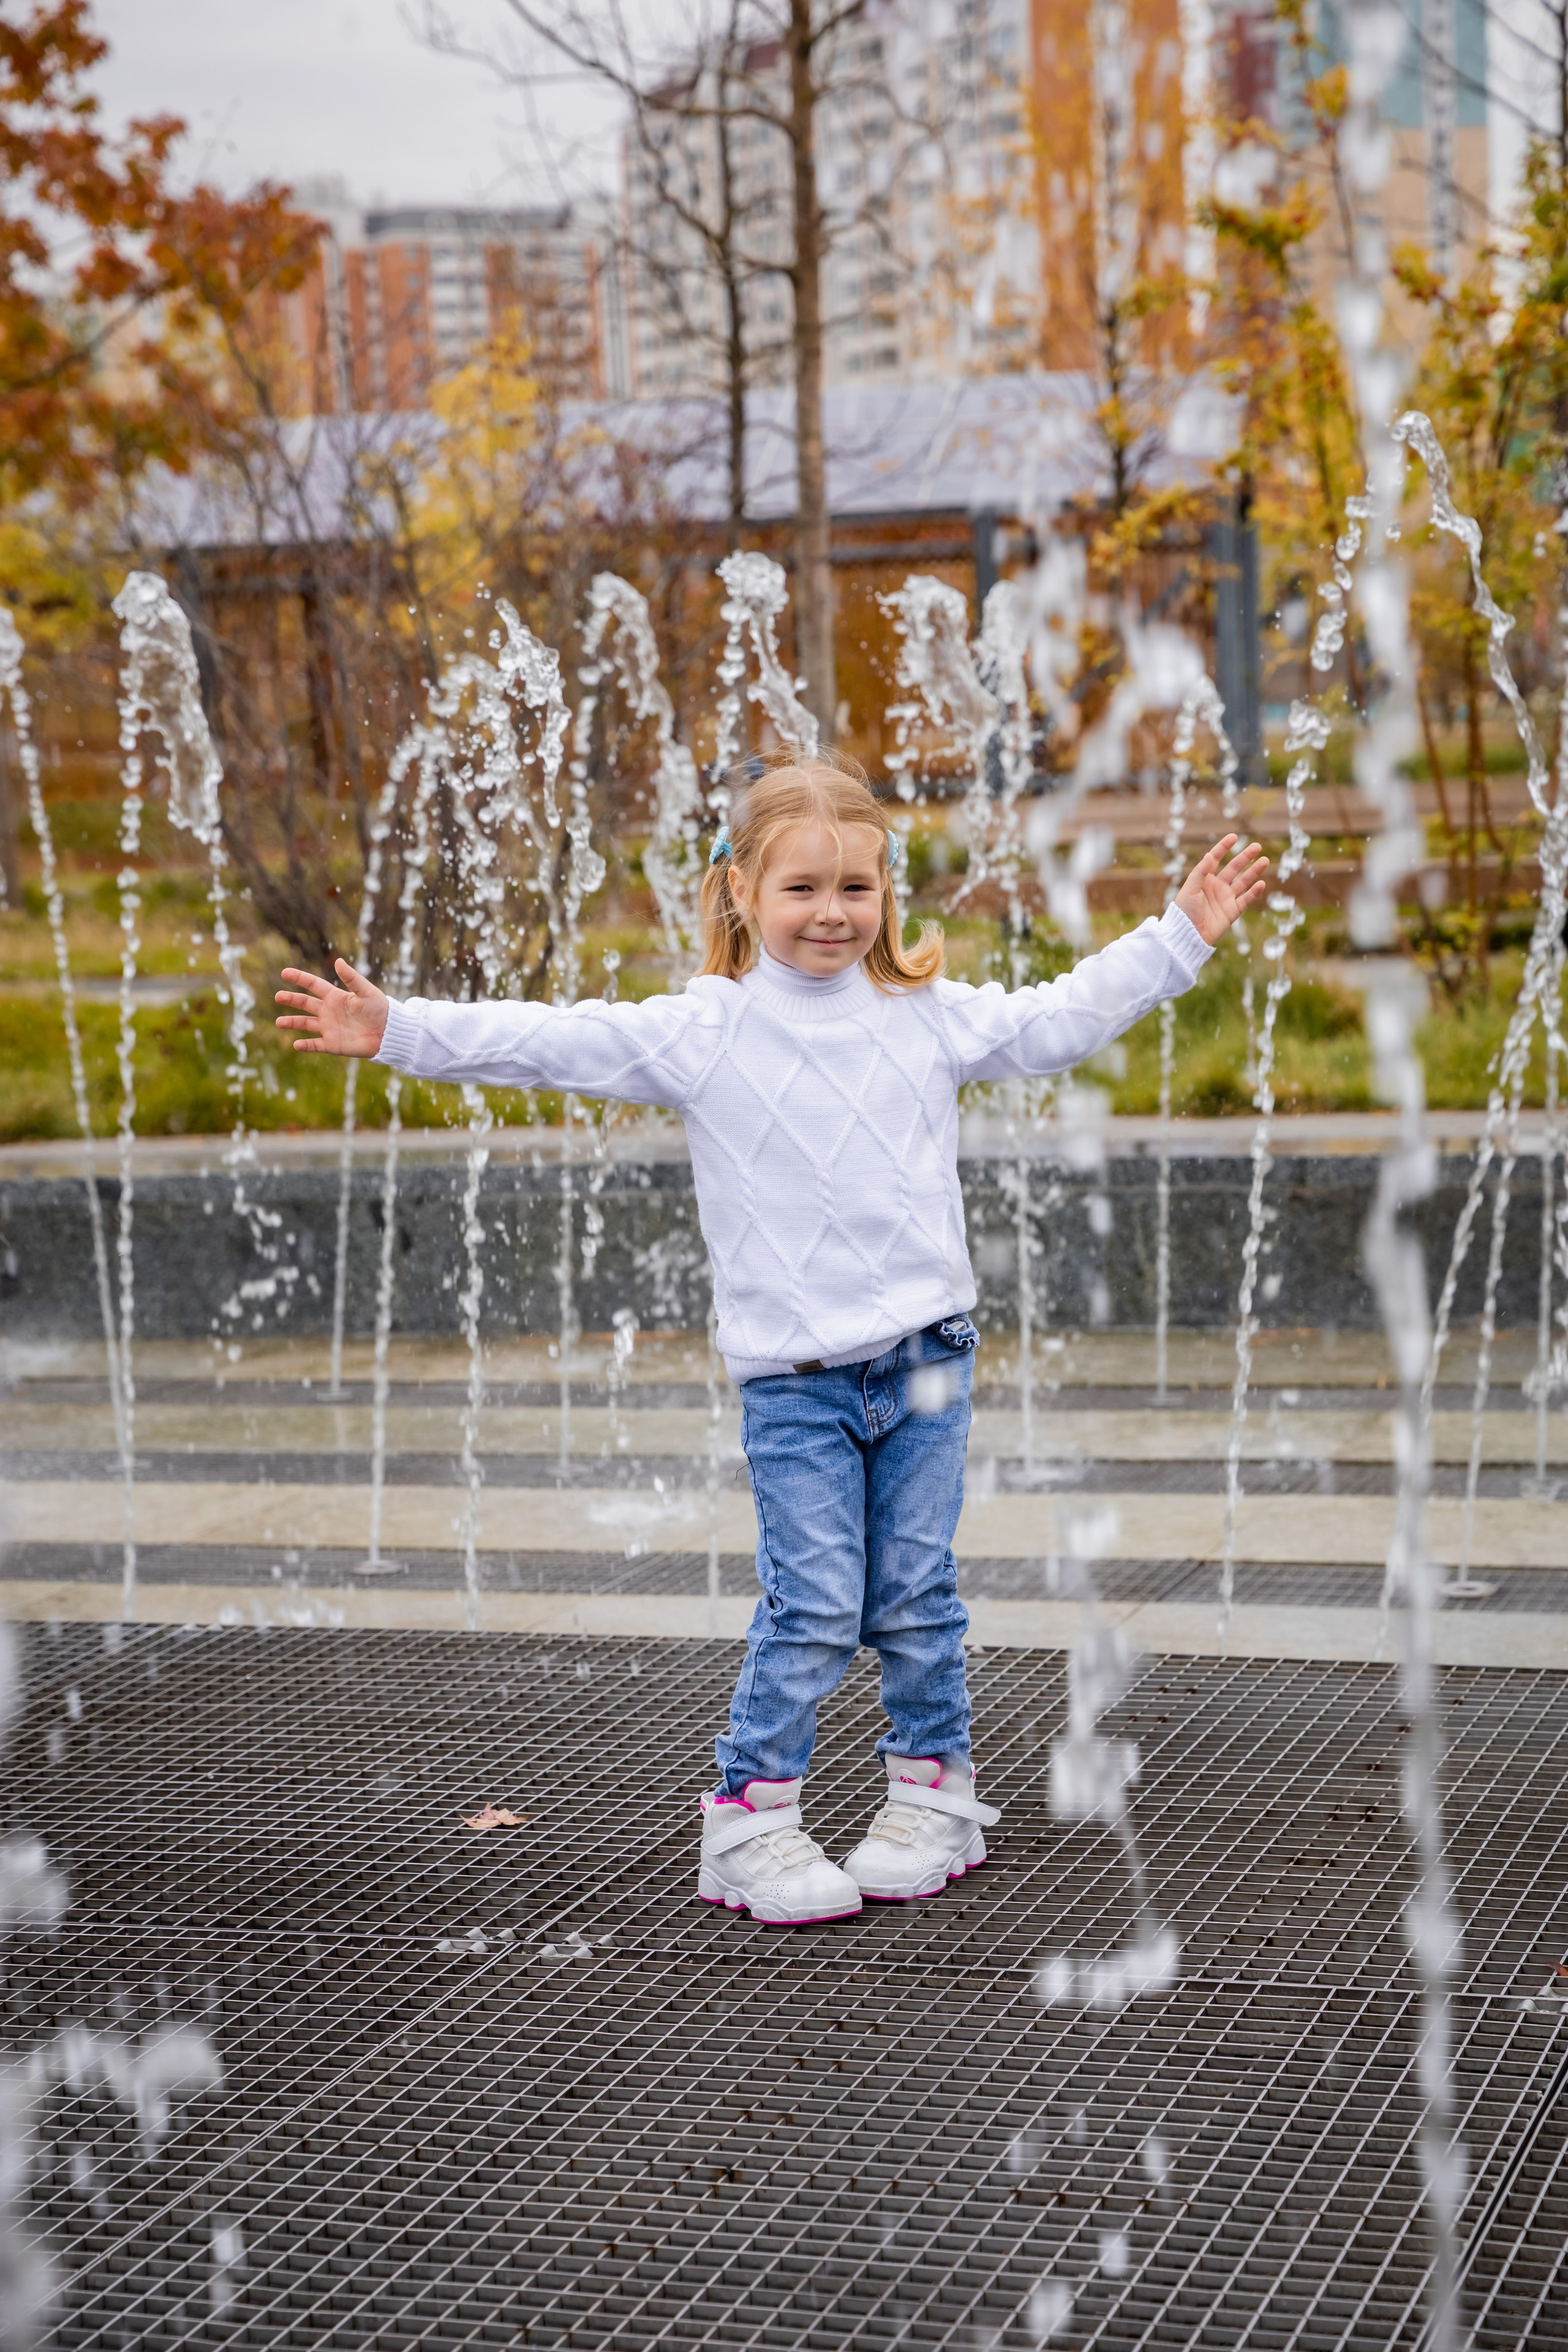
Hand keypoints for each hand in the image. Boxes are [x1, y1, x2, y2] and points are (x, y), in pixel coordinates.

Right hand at [274, 960, 388, 1056]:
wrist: (389, 1033)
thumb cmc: (380, 1009)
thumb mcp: (366, 991)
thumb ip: (352, 978)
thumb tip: (338, 961)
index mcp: (336, 997)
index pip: (313, 985)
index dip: (299, 978)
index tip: (284, 972)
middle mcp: (329, 1011)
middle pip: (305, 1003)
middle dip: (291, 999)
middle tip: (278, 996)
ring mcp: (329, 1028)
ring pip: (306, 1024)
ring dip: (292, 1022)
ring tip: (279, 1022)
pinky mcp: (333, 1044)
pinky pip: (315, 1045)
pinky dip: (306, 1045)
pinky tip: (296, 1044)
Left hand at [1175, 835, 1270, 944]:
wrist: (1188, 934)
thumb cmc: (1185, 910)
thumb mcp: (1190, 888)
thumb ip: (1201, 871)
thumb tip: (1210, 853)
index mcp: (1204, 879)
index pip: (1216, 859)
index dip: (1224, 847)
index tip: (1234, 836)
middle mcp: (1217, 886)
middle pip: (1234, 868)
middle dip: (1245, 857)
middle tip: (1257, 846)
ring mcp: (1226, 898)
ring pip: (1243, 881)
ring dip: (1254, 871)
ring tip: (1264, 860)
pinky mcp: (1233, 911)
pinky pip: (1246, 899)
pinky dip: (1254, 892)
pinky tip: (1261, 883)